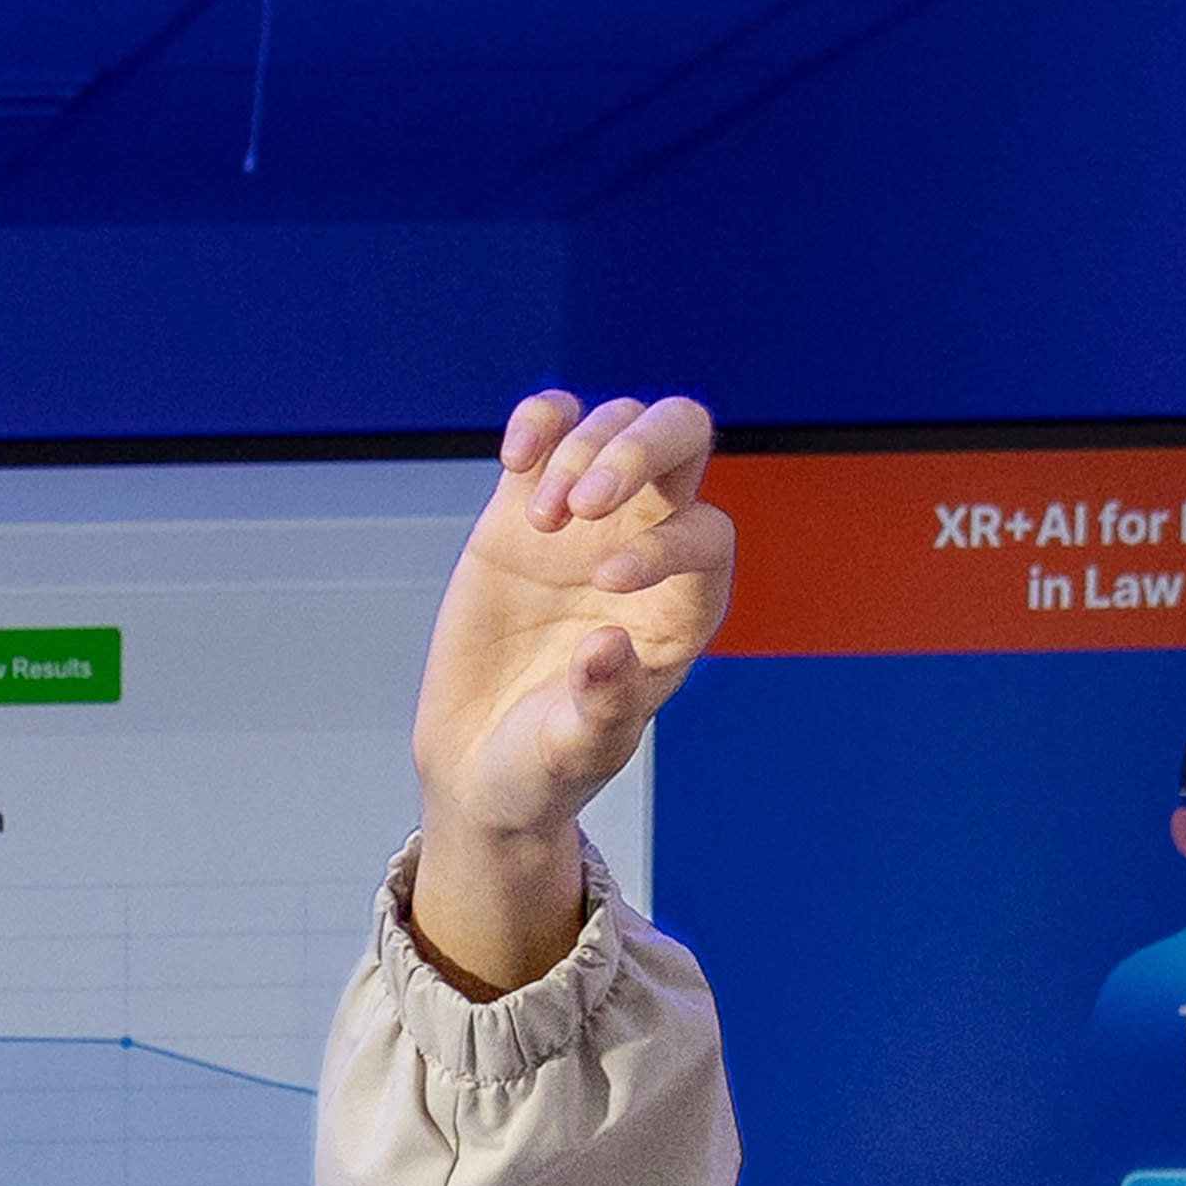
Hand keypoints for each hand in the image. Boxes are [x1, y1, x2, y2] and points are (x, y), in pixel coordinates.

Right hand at [407, 386, 731, 994]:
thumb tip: (610, 647)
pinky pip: (553, 425)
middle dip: (641, 449)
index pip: (708, 536)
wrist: (477, 758)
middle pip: (682, 442)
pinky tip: (515, 458)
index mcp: (684, 606)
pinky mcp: (530, 504)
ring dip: (579, 451)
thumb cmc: (545, 765)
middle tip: (583, 501)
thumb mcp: (577, 753)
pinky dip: (539, 420)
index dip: (668, 544)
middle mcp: (650, 546)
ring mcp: (591, 518)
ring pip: (616, 424)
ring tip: (540, 520)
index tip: (606, 583)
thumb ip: (604, 706)